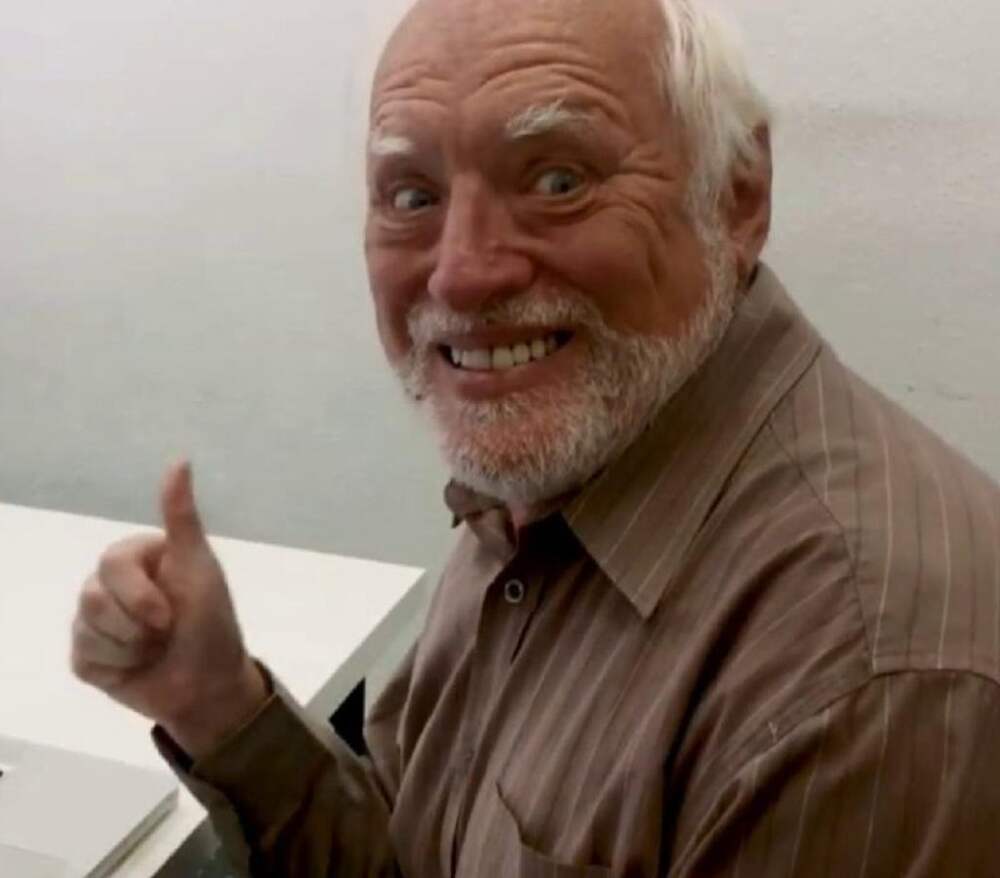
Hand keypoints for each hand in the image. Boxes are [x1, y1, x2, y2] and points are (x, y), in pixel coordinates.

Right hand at [71, 461, 267, 757]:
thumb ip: (181, 516)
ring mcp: (93, 620)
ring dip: (130, 648)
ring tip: (154, 649)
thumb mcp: (199, 566)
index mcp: (136, 557)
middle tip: (166, 632)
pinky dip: (117, 669)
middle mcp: (109, 584)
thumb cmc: (210, 622)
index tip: (171, 613)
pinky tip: (136, 667)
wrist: (209, 685)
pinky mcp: (86, 656)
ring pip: (86, 630)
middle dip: (136, 624)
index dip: (141, 596)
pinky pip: (83, 658)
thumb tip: (180, 458)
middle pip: (91, 597)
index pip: (112, 564)